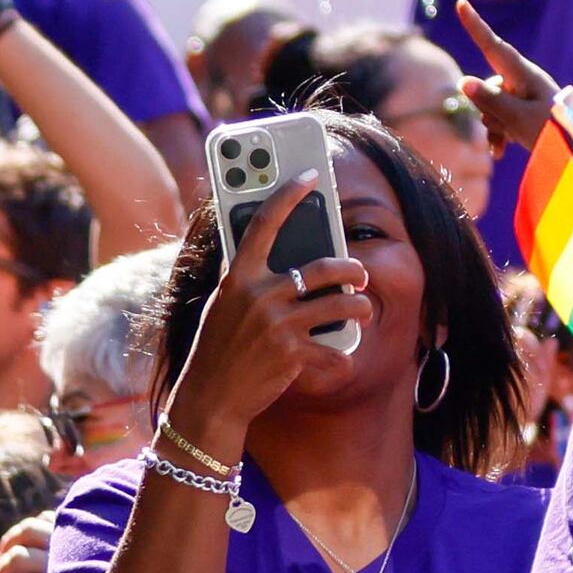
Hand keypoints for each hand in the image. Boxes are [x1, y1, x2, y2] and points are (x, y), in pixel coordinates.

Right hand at [166, 185, 369, 457]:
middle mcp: (257, 294)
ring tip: (362, 309)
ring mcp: (275, 324)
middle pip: (322, 268)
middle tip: (360, 274)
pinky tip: (342, 358)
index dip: (289, 195)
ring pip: (339, 304)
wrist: (209, 397)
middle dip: (351, 269)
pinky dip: (342, 356)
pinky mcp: (290, 353)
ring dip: (359, 307)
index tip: (311, 175)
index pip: (264, 223)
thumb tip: (274, 250)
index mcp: (238, 276)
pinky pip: (333, 350)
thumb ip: (246, 277)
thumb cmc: (218, 346)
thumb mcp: (223, 303)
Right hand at [452, 0, 557, 166]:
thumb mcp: (520, 118)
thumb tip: (463, 81)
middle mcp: (522, 80)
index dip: (475, 24)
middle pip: (486, 88)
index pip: (493, 45)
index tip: (461, 2)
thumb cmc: (556, 131)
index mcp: (524, 74)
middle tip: (513, 126)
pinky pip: (500, 119)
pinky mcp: (524, 111)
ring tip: (516, 139)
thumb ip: (491, 100)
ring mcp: (523, 96)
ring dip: (496, 126)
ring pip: (491, 107)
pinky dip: (499, 134)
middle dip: (489, 110)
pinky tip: (500, 153)